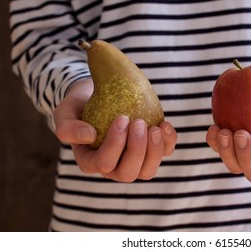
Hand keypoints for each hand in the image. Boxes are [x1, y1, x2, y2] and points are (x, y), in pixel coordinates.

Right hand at [53, 79, 176, 181]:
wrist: (98, 95)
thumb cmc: (80, 105)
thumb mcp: (65, 113)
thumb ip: (67, 127)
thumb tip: (89, 136)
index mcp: (91, 162)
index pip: (104, 164)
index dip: (115, 145)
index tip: (122, 118)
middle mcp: (113, 168)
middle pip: (128, 173)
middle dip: (137, 150)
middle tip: (139, 123)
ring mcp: (133, 162)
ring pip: (148, 171)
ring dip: (155, 151)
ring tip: (155, 127)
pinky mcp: (150, 151)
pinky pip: (164, 154)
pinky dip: (168, 142)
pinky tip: (165, 125)